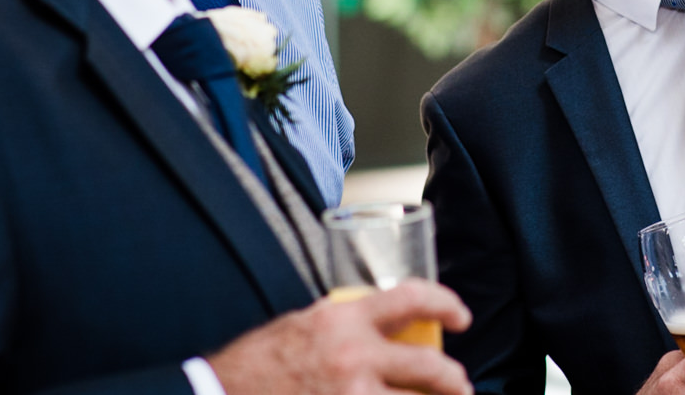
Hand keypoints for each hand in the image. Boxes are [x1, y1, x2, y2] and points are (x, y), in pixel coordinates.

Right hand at [207, 280, 473, 394]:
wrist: (222, 392)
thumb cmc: (260, 362)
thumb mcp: (305, 325)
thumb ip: (346, 324)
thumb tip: (381, 327)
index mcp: (344, 321)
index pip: (411, 298)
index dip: (446, 303)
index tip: (462, 317)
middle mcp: (354, 358)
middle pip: (429, 367)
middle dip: (454, 381)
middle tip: (462, 387)